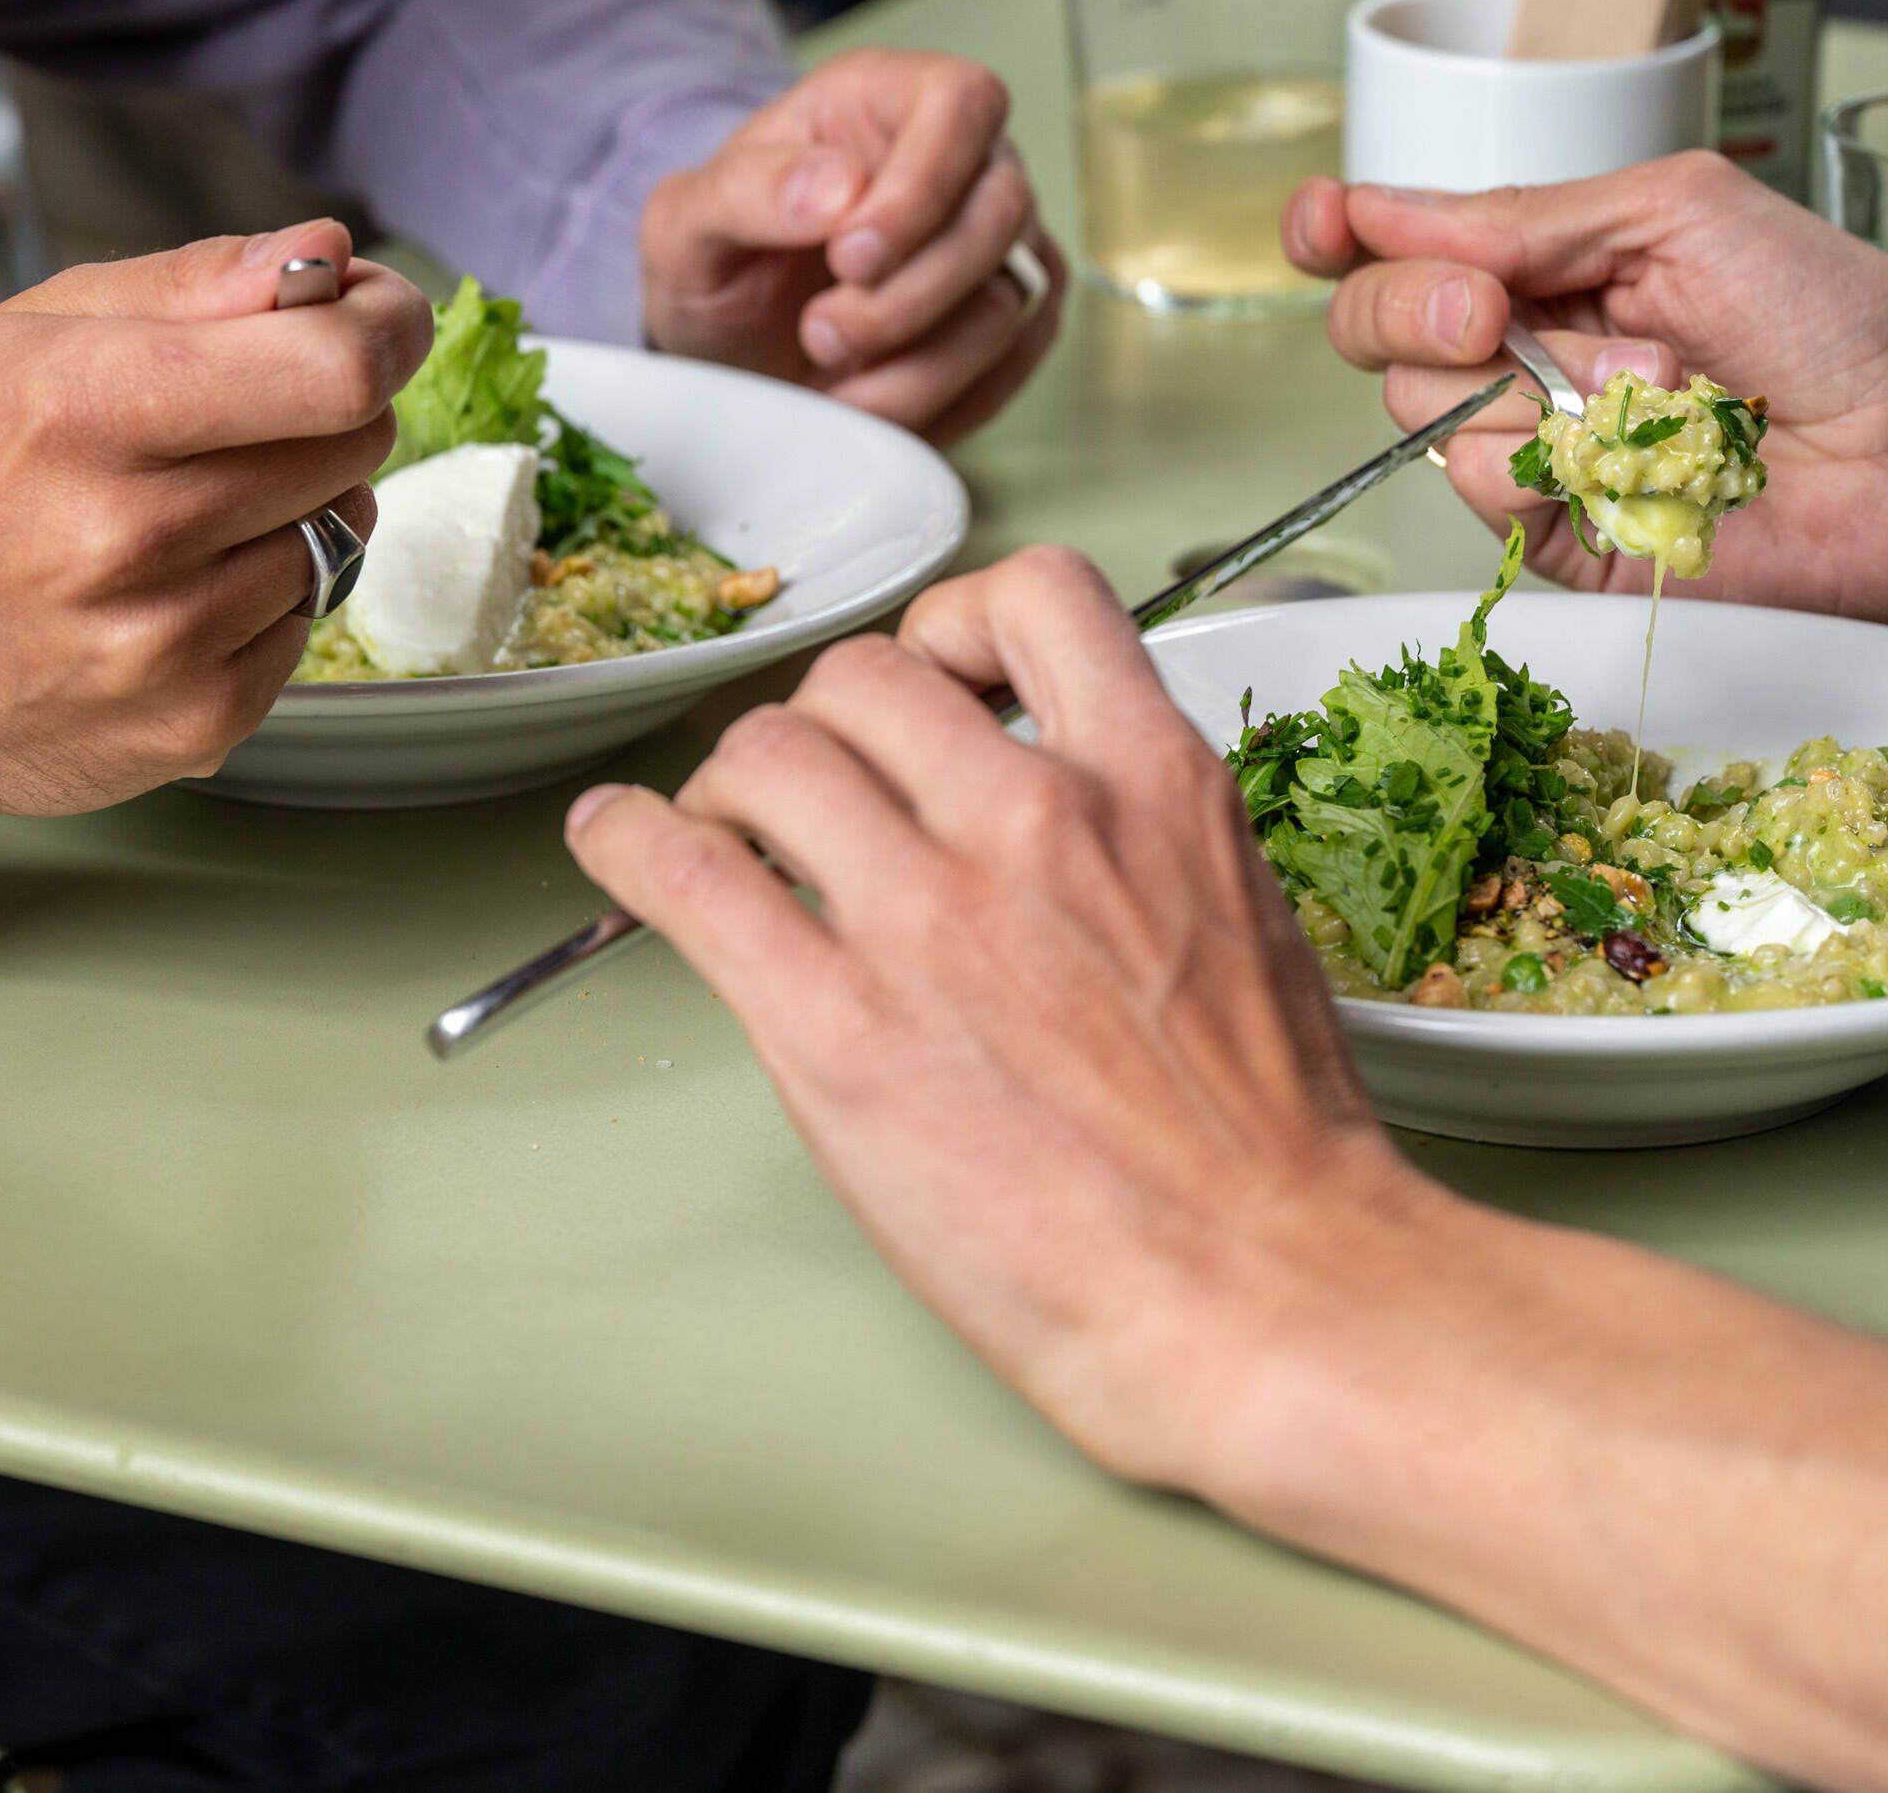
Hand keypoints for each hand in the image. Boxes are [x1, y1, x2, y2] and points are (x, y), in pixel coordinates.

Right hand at [0, 219, 428, 815]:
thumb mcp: (41, 333)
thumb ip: (201, 281)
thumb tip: (331, 254)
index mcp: (87, 406)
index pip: (333, 369)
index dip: (384, 330)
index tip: (378, 320)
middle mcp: (127, 533)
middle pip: (353, 441)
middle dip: (329, 411)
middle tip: (247, 419)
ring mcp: (164, 645)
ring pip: (338, 535)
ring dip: (294, 510)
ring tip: (188, 516)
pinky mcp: (195, 727)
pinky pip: (305, 627)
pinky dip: (265, 600)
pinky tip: (178, 593)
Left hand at [562, 546, 1431, 1493]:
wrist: (1264, 1290)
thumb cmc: (1269, 1151)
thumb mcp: (1237, 924)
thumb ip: (1129, 848)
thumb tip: (1027, 837)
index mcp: (1154, 787)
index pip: (1035, 598)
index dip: (960, 625)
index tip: (938, 678)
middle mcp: (1037, 818)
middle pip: (865, 676)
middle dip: (826, 723)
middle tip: (813, 792)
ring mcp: (931, 914)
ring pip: (768, 751)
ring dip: (731, 781)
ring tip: (724, 833)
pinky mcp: (838, 1023)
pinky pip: (686, 875)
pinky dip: (629, 843)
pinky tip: (617, 845)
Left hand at [640, 48, 1064, 442]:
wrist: (729, 338)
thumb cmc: (717, 259)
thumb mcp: (687, 221)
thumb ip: (747, 191)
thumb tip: (838, 189)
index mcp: (884, 97)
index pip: (962, 104)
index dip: (921, 188)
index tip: (850, 258)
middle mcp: (962, 158)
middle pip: (1001, 212)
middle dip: (908, 298)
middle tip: (820, 333)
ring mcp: (998, 241)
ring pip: (1011, 303)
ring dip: (918, 365)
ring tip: (831, 371)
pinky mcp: (1013, 318)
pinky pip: (1011, 367)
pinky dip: (941, 402)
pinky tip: (871, 399)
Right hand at [1289, 155, 1887, 629]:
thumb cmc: (1835, 318)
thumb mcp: (1676, 211)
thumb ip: (1526, 213)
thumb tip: (1381, 210)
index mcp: (1543, 266)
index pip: (1395, 248)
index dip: (1338, 233)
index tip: (1323, 224)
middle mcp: (1523, 358)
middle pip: (1375, 330)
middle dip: (1416, 306)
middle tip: (1493, 308)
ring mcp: (1540, 452)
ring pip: (1422, 414)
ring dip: (1526, 388)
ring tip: (1651, 385)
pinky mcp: (1564, 542)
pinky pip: (1484, 496)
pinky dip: (1544, 468)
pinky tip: (1635, 458)